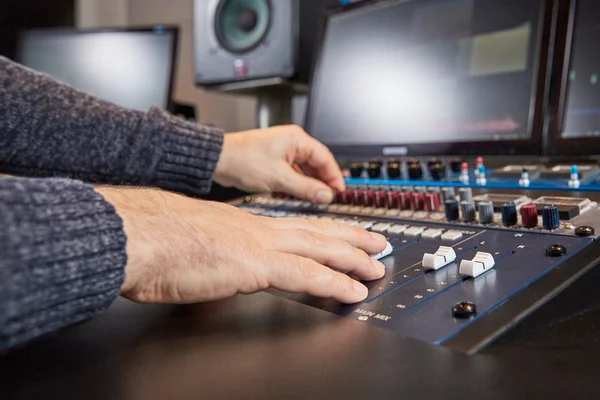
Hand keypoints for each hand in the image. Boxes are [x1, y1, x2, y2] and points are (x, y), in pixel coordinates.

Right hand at [97, 187, 386, 304]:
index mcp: (244, 224)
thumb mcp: (195, 242)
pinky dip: (332, 281)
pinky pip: (304, 273)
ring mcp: (258, 244)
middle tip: (377, 242)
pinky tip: (351, 289)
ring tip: (376, 266)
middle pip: (317, 231)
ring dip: (352, 258)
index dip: (325, 230)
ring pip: (320, 248)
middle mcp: (257, 229)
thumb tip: (222, 262)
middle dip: (351, 237)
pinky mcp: (253, 264)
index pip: (295, 226)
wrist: (134, 234)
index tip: (344, 235)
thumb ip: (217, 251)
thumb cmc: (154, 240)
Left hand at [215, 125, 343, 203]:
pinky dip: (297, 183)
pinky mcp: (273, 160)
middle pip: (316, 163)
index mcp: (297, 139)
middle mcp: (291, 142)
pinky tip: (297, 195)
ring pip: (304, 169)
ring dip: (309, 184)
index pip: (325, 158)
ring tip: (314, 199)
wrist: (218, 160)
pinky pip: (293, 172)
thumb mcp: (279, 178)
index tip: (339, 191)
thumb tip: (325, 195)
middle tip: (328, 198)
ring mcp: (282, 151)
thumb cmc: (243, 160)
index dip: (334, 176)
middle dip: (322, 181)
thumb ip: (305, 188)